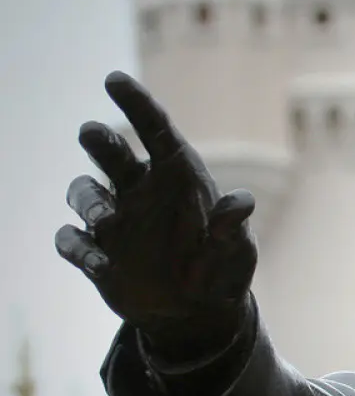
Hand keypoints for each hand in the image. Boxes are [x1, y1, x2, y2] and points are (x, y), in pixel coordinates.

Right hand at [56, 71, 257, 359]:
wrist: (197, 315)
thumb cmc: (221, 272)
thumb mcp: (236, 253)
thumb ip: (233, 229)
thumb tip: (242, 203)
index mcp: (176, 178)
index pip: (154, 130)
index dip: (135, 103)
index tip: (114, 79)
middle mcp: (139, 191)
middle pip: (110, 153)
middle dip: (100, 141)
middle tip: (94, 134)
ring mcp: (113, 220)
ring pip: (82, 191)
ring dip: (90, 200)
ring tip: (109, 220)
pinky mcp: (95, 252)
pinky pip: (71, 240)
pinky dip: (80, 248)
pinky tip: (102, 265)